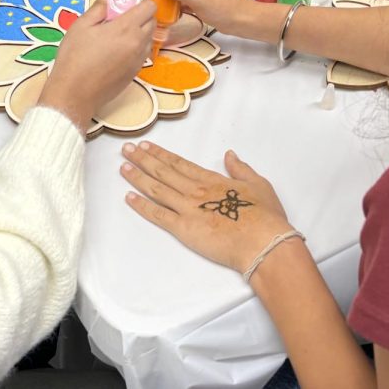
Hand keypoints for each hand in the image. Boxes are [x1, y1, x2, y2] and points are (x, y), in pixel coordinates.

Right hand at [38, 0, 156, 131]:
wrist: (75, 93)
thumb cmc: (75, 58)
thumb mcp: (81, 26)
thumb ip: (98, 7)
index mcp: (126, 28)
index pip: (150, 7)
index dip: (141, 1)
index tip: (127, 3)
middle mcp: (138, 43)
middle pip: (152, 21)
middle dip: (141, 15)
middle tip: (119, 17)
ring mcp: (139, 60)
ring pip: (149, 38)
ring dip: (139, 31)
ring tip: (117, 34)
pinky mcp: (136, 72)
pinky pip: (143, 53)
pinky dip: (135, 46)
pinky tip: (116, 50)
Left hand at [120, 141, 291, 273]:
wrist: (263, 243)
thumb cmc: (265, 216)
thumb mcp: (258, 184)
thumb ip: (241, 169)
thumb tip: (230, 154)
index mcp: (211, 180)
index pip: (179, 163)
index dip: (160, 154)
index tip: (146, 145)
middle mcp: (195, 191)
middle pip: (163, 171)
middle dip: (142, 159)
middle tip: (126, 149)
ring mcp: (187, 209)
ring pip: (156, 189)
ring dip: (138, 177)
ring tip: (123, 167)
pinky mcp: (183, 229)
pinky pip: (158, 215)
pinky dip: (142, 206)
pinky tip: (129, 197)